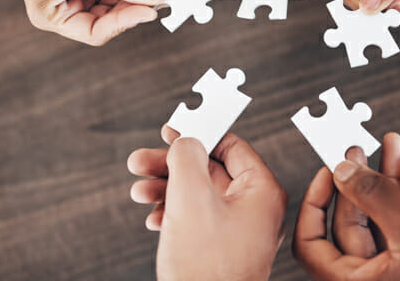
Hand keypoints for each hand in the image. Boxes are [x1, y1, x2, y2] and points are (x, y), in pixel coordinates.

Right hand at [127, 126, 287, 280]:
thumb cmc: (206, 267)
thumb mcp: (191, 199)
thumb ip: (187, 159)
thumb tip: (186, 141)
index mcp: (261, 191)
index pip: (231, 147)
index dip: (198, 135)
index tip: (170, 131)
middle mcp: (254, 209)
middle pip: (209, 170)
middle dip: (171, 165)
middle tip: (139, 161)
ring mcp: (239, 230)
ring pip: (199, 195)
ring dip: (166, 188)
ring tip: (138, 191)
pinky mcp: (222, 248)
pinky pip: (197, 219)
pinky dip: (172, 213)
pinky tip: (153, 217)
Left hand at [293, 132, 399, 280]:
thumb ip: (372, 195)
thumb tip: (339, 169)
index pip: (311, 246)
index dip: (314, 204)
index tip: (328, 169)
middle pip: (350, 224)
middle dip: (359, 179)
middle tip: (361, 145)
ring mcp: (398, 274)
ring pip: (380, 220)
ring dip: (388, 180)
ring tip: (394, 143)